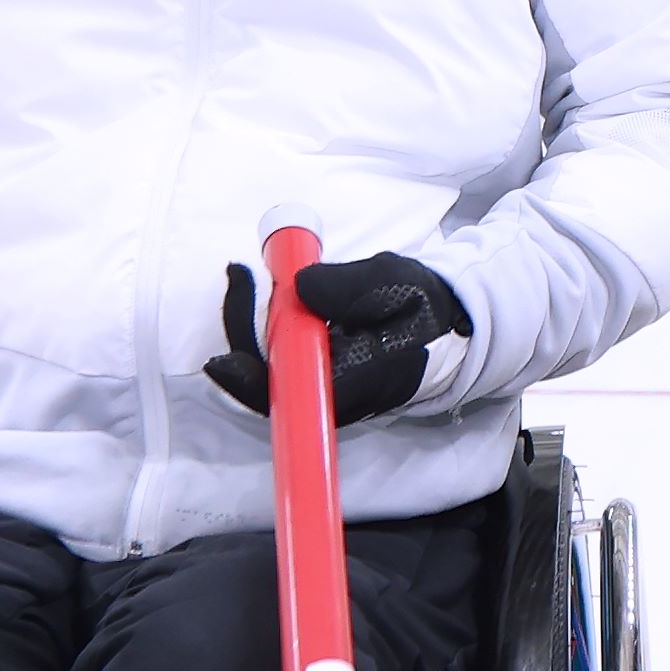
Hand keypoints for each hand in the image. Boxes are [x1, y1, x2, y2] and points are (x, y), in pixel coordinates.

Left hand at [204, 252, 472, 429]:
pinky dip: (266, 320)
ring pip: (271, 364)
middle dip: (243, 328)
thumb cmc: (425, 307)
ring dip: (252, 321)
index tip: (220, 360)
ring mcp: (324, 383)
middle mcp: (333, 393)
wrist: (449, 323)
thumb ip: (352, 286)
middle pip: (268, 381)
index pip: (291, 395)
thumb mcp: (398, 284)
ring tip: (245, 276)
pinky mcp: (320, 368)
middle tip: (239, 275)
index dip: (249, 383)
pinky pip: (281, 353)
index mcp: (356, 382)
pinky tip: (266, 288)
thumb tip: (301, 287)